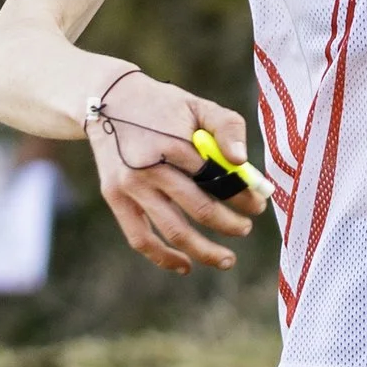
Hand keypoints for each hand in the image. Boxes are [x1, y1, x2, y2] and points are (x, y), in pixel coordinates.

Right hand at [85, 68, 266, 276]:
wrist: (108, 100)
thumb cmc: (163, 106)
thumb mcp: (198, 104)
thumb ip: (227, 128)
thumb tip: (242, 162)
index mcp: (174, 143)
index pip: (219, 180)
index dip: (244, 196)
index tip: (258, 204)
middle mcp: (150, 168)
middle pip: (201, 208)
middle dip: (231, 224)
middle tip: (247, 228)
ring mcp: (130, 186)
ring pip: (173, 231)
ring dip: (205, 250)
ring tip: (227, 259)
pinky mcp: (115, 198)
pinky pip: (140, 238)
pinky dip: (163, 258)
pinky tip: (186, 265)